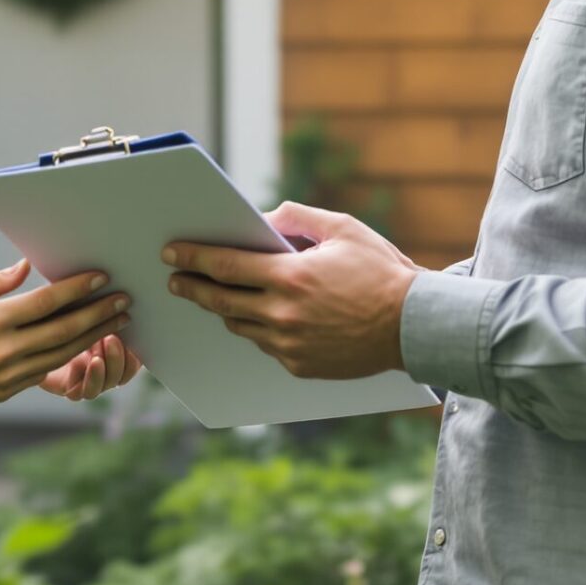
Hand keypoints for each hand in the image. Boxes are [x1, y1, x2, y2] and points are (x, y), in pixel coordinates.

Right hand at [0, 259, 131, 405]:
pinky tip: (88, 344)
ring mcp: (6, 377)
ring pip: (61, 355)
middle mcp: (3, 352)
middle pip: (63, 331)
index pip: (46, 304)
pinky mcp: (6, 393)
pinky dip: (69, 358)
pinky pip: (44, 372)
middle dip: (99, 315)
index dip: (78, 289)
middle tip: (125, 301)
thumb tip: (29, 265)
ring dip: (93, 338)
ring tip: (118, 323)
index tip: (102, 276)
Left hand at [162, 202, 419, 379]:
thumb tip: (262, 218)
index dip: (193, 257)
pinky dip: (259, 329)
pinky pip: (266, 346)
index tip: (170, 252)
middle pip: (220, 301)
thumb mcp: (342, 229)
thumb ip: (297, 217)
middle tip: (174, 280)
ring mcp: (290, 345)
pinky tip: (257, 317)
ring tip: (216, 295)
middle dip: (192, 288)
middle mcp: (283, 314)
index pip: (225, 265)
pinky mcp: (300, 366)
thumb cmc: (381, 272)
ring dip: (225, 309)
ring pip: (240, 325)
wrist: (415, 326)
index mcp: (290, 277)